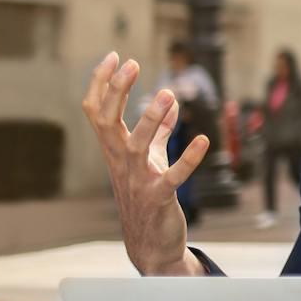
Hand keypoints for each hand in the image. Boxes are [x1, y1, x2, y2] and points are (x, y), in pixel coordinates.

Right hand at [80, 52, 206, 275]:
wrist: (151, 245)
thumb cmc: (148, 197)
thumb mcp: (151, 159)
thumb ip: (159, 131)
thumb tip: (171, 102)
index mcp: (115, 150)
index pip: (97, 112)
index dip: (102, 84)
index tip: (113, 55)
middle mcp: (120, 163)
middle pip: (108, 122)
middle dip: (117, 92)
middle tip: (131, 63)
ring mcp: (138, 182)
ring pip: (136, 146)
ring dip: (150, 120)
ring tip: (167, 94)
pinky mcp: (159, 199)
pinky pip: (172, 177)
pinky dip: (187, 159)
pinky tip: (203, 140)